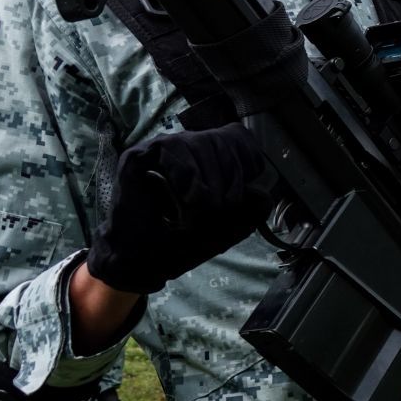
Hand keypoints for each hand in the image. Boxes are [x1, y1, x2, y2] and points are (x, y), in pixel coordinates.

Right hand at [86, 125, 270, 294]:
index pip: (237, 137)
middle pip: (222, 139)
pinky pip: (171, 147)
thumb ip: (252, 208)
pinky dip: (187, 173)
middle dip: (231, 176)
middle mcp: (186, 149)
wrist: (142, 262)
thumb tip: (262, 191)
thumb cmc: (184, 242)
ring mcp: (161, 150)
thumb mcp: (230, 227)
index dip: (247, 160)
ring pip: (200, 142)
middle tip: (221, 209)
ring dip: (208, 181)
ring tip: (200, 209)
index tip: (244, 190)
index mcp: (208, 160)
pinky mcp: (138, 156)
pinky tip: (187, 197)